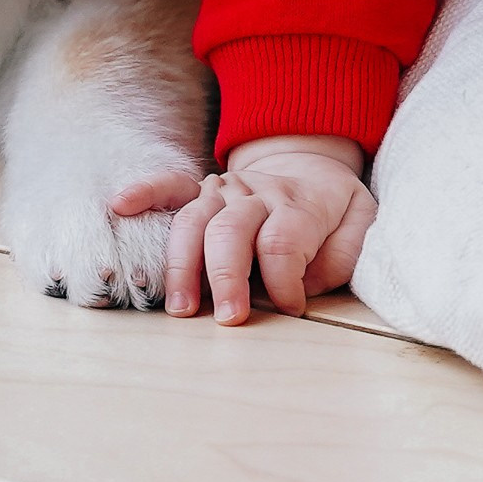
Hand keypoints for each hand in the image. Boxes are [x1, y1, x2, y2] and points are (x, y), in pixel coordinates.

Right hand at [153, 136, 372, 324]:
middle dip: (228, 277)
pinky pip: (168, 186)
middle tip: (229, 320)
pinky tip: (120, 206)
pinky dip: (144, 192)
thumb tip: (307, 282)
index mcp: (298, 204)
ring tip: (180, 308)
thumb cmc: (334, 208)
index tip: (292, 309)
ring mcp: (223, 190)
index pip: (283, 241)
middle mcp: (255, 194)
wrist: (310, 162)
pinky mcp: (200, 190)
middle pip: (232, 230)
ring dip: (183, 264)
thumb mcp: (362, 222)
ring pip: (194, 220)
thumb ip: (345, 253)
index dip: (285, 280)